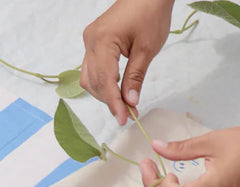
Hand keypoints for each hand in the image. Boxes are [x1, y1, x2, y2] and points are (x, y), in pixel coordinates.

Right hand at [80, 0, 174, 125]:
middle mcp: (90, 41)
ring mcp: (90, 40)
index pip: (105, 81)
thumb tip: (130, 102)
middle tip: (130, 114)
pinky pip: (93, 68)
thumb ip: (136, 77)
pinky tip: (118, 89)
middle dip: (110, 101)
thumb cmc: (150, 14)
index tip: (125, 119)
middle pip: (93, 82)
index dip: (114, 103)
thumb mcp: (147, 49)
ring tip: (126, 104)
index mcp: (102, 41)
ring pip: (89, 78)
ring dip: (105, 94)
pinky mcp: (94, 42)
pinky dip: (104, 83)